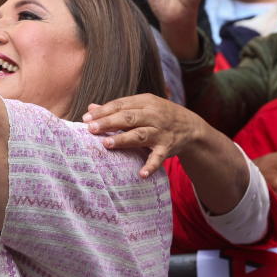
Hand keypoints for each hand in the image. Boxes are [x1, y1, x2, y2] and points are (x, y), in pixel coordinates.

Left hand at [84, 93, 209, 176]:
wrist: (191, 127)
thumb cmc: (159, 115)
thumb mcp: (142, 106)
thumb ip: (118, 108)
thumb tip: (91, 108)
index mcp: (145, 102)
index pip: (121, 105)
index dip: (103, 111)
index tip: (86, 118)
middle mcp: (153, 115)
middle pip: (128, 118)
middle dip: (109, 122)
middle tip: (91, 128)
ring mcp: (160, 132)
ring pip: (140, 135)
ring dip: (123, 140)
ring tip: (106, 144)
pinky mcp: (167, 147)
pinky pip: (158, 157)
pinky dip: (150, 166)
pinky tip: (140, 174)